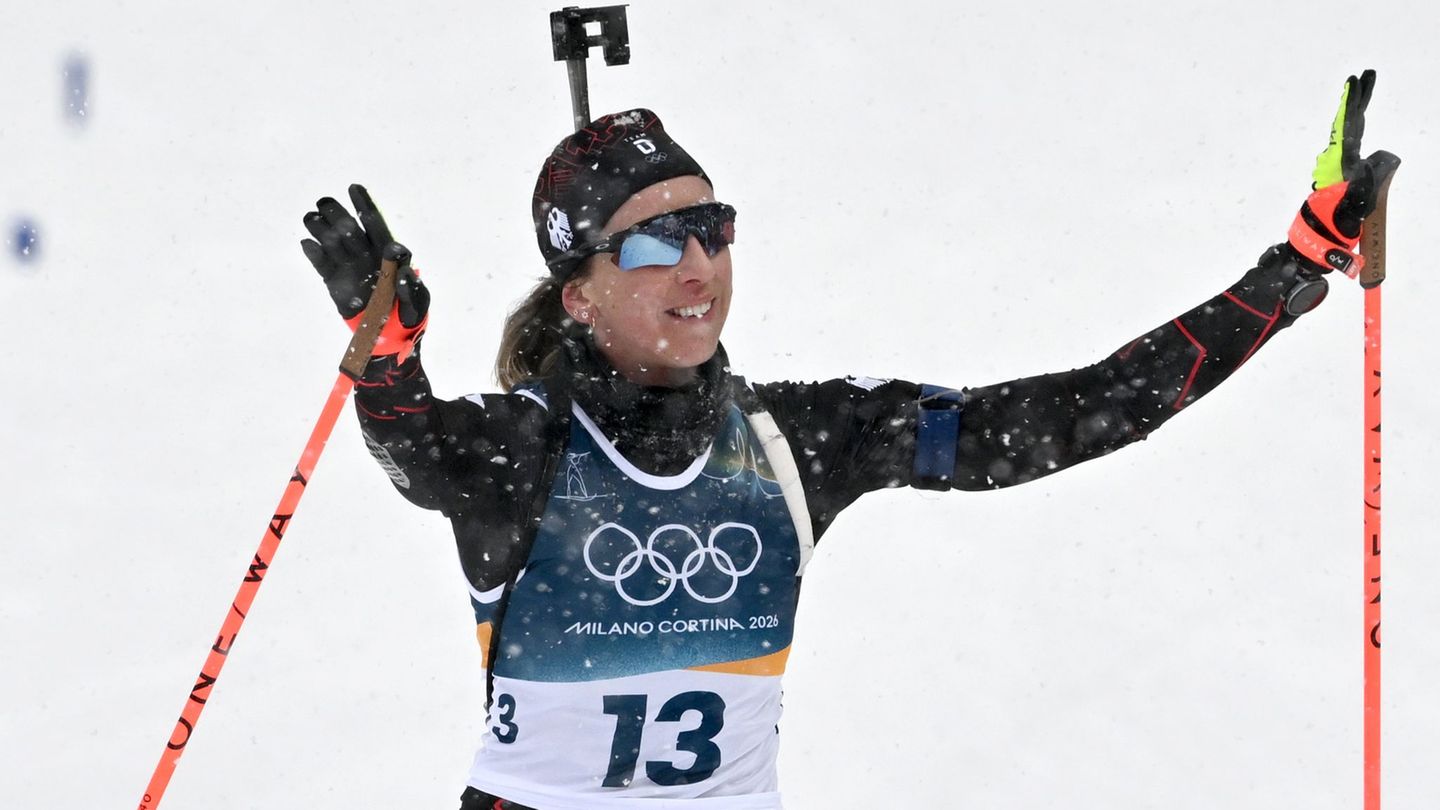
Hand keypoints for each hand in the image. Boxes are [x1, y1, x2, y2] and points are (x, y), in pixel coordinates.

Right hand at [300, 185, 429, 355]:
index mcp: (388, 254)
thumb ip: (412, 288)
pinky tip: (307, 243)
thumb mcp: (418, 304)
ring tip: (311, 218)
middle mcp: (366, 254)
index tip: (353, 187)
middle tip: (324, 202)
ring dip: (321, 227)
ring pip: (332, 241)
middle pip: (349, 228)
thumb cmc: (410, 316)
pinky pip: (322, 264)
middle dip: (337, 213)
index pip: (375, 223)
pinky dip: (314, 253)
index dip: (364, 204)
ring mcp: (349, 266)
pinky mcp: (334, 282)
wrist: (389, 337)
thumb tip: (403, 270)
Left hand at [1288, 70, 1400, 275]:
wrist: (1312, 250)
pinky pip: (1349, 147)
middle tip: (1362, 75)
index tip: (1354, 82)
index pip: (1348, 129)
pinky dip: (1353, 129)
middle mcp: (1336, 165)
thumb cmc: (1332, 231)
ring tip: (1360, 86)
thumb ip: (1368, 183)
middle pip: (1347, 125)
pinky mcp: (1339, 179)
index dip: (1352, 105)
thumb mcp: (1354, 209)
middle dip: (1355, 100)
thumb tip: (1377, 157)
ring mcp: (1337, 171)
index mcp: (1340, 166)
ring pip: (1347, 134)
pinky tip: (1356, 119)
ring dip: (1353, 111)